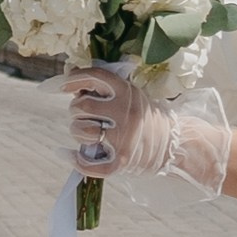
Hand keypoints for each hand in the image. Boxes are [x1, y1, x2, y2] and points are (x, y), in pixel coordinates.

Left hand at [66, 67, 229, 197]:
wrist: (173, 144)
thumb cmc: (144, 116)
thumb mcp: (131, 94)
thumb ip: (103, 87)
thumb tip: (69, 72)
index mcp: (127, 91)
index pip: (94, 76)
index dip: (73, 79)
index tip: (63, 85)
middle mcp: (125, 112)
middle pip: (81, 106)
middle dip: (76, 110)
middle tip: (85, 114)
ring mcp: (124, 138)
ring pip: (81, 131)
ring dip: (77, 131)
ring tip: (87, 133)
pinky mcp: (122, 161)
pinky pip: (89, 164)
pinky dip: (77, 161)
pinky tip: (70, 155)